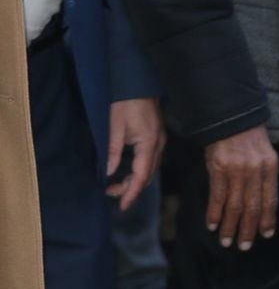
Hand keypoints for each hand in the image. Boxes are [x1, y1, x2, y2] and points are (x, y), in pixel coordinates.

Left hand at [106, 97, 163, 212]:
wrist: (138, 83)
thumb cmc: (125, 101)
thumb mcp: (114, 126)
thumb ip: (113, 151)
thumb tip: (109, 173)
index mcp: (149, 143)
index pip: (142, 175)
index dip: (132, 192)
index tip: (122, 205)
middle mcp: (158, 145)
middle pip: (148, 176)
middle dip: (131, 189)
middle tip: (110, 193)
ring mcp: (160, 142)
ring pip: (150, 170)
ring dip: (134, 180)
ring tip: (115, 186)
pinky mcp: (157, 138)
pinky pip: (150, 161)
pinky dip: (139, 171)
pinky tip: (127, 172)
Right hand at [203, 124, 277, 250]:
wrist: (230, 115)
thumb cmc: (249, 138)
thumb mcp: (264, 155)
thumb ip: (264, 178)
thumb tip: (262, 207)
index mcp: (271, 166)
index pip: (271, 199)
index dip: (268, 219)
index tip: (266, 234)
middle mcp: (255, 170)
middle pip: (252, 206)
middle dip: (248, 229)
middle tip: (244, 246)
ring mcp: (236, 169)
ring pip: (234, 205)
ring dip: (230, 226)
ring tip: (226, 240)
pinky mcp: (218, 168)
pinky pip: (217, 195)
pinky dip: (214, 212)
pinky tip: (212, 224)